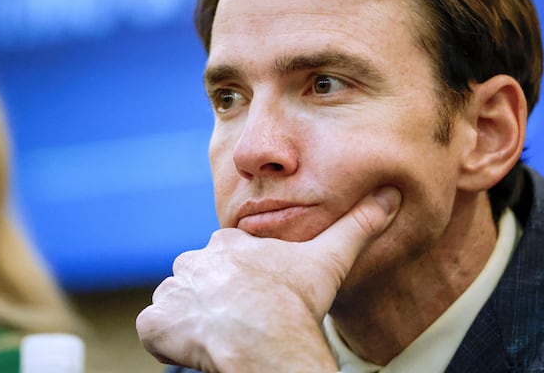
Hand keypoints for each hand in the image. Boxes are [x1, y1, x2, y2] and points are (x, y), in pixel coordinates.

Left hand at [136, 186, 400, 372]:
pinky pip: (154, 330)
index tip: (255, 297)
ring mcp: (172, 292)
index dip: (239, 280)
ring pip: (177, 303)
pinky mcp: (156, 324)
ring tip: (220, 335)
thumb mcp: (329, 258)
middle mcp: (194, 262)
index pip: (224, 257)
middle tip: (238, 319)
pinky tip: (195, 347)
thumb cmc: (295, 300)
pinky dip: (167, 340)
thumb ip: (357, 226)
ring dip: (191, 319)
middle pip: (198, 279)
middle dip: (212, 297)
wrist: (265, 338)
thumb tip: (389, 196)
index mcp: (227, 244)